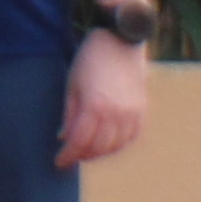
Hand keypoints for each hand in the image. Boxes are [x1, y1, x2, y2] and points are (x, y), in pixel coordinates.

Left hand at [60, 32, 149, 165]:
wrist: (121, 40)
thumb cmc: (91, 59)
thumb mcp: (72, 84)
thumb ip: (69, 114)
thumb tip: (64, 138)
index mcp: (94, 106)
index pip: (79, 142)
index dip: (67, 155)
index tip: (59, 161)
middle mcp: (115, 113)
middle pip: (97, 148)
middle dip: (82, 155)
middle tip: (71, 157)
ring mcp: (131, 113)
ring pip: (116, 146)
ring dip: (100, 153)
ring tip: (87, 151)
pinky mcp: (141, 109)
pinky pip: (131, 137)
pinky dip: (119, 145)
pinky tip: (108, 144)